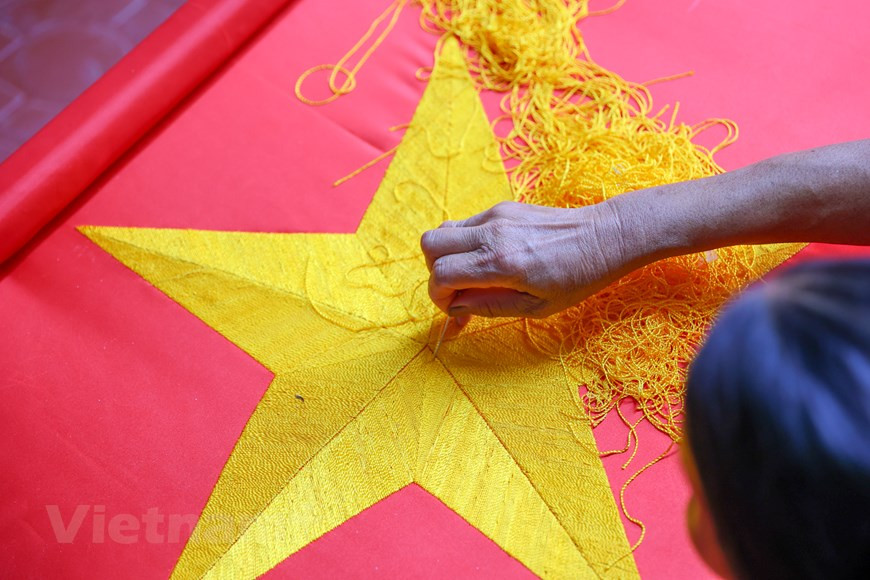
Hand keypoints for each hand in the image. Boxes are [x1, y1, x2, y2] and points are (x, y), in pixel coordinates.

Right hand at [420, 200, 633, 317]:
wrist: (606, 235)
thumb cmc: (578, 277)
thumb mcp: (537, 307)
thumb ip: (490, 306)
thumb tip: (457, 306)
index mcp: (502, 262)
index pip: (442, 274)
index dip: (438, 296)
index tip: (454, 309)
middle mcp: (493, 233)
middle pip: (431, 244)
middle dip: (434, 272)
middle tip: (457, 290)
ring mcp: (496, 215)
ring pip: (444, 230)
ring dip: (448, 256)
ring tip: (471, 275)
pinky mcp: (502, 207)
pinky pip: (466, 224)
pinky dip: (464, 244)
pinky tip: (488, 260)